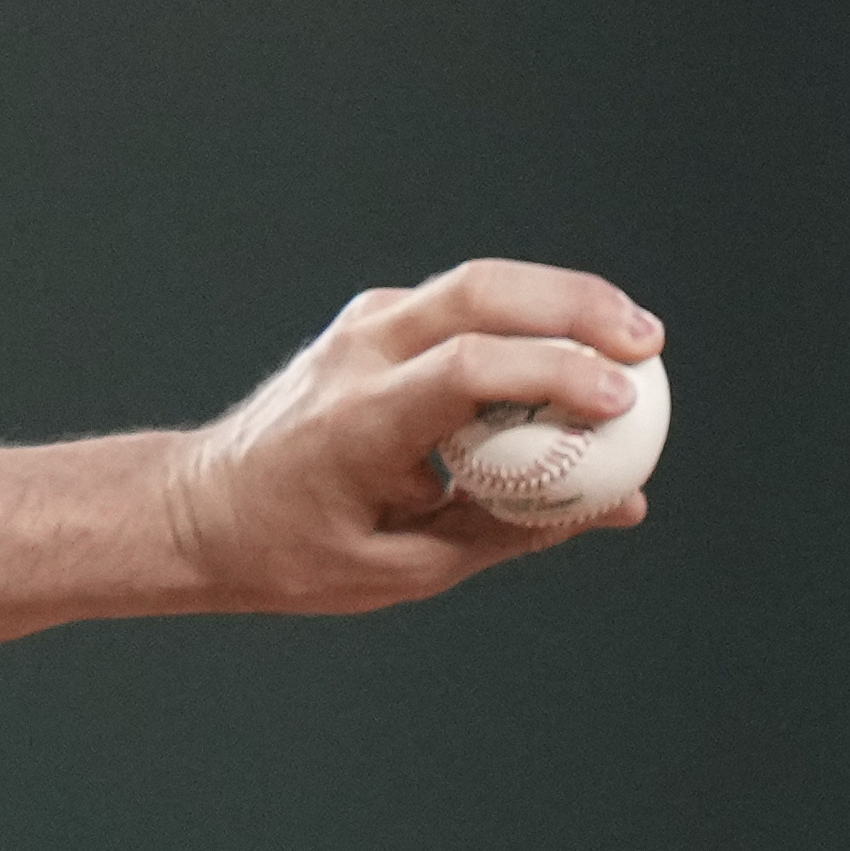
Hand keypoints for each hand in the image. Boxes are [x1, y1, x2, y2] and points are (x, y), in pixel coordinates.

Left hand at [154, 257, 661, 615]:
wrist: (198, 510)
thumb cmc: (293, 552)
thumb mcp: (404, 567)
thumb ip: (512, 531)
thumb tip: (619, 504)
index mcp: (356, 421)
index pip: (467, 369)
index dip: (554, 375)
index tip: (624, 402)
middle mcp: (356, 356)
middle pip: (481, 293)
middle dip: (578, 308)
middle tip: (651, 347)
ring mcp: (360, 326)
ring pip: (477, 283)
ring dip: (561, 300)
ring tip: (633, 341)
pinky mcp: (371, 318)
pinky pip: (463, 303)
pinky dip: (524, 316)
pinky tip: (571, 350)